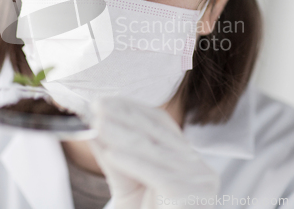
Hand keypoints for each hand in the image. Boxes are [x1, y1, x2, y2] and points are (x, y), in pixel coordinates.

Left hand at [88, 97, 218, 208]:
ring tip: (97, 122)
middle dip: (123, 116)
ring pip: (153, 149)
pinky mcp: (191, 194)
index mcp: (187, 160)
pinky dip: (132, 161)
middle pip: (156, 132)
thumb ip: (115, 158)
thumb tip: (95, 129)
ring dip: (121, 133)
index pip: (160, 123)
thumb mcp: (128, 187)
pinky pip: (156, 173)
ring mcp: (199, 179)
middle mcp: (198, 166)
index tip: (106, 100)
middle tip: (96, 105)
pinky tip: (111, 152)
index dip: (133, 108)